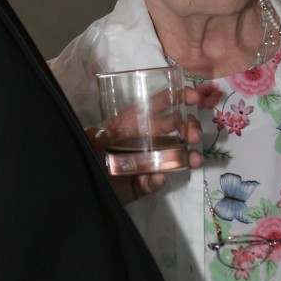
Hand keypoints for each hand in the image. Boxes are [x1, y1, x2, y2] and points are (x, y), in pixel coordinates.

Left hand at [86, 88, 201, 203]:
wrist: (85, 185)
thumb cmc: (90, 153)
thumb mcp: (88, 139)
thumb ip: (92, 135)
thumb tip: (103, 133)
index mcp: (137, 121)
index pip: (161, 103)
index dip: (179, 96)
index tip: (194, 97)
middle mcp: (149, 138)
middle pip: (177, 127)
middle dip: (191, 127)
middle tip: (193, 136)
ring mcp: (151, 160)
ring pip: (178, 155)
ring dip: (191, 155)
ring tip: (195, 160)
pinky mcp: (146, 182)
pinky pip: (156, 182)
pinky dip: (158, 180)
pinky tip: (158, 178)